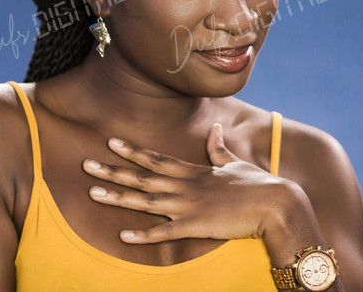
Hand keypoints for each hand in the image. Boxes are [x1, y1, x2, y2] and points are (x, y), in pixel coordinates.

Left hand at [82, 123, 297, 243]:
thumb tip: (215, 128)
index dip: (132, 151)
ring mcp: (189, 205)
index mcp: (193, 171)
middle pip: (142, 177)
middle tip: (85, 164)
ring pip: (146, 200)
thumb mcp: (235, 163)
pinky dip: (143, 234)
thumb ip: (219, 149)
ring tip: (92, 192)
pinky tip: (122, 235)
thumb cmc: (259, 183)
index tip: (110, 142)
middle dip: (113, 170)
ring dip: (118, 196)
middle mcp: (185, 186)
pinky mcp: (197, 226)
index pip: (156, 159)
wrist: (277, 204)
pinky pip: (165, 232)